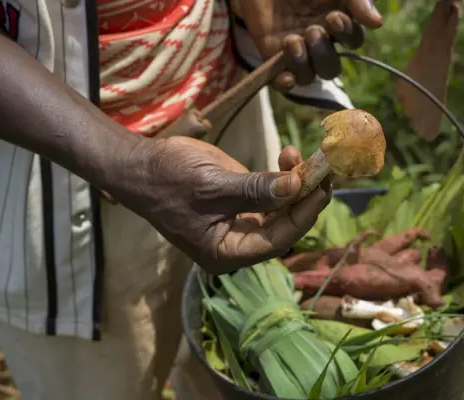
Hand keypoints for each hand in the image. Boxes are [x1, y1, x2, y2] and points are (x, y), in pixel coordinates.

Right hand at [107, 137, 330, 273]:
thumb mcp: (211, 185)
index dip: (303, 215)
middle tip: (323, 168)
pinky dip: (282, 175)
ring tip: (300, 155)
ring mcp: (241, 220)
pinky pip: (271, 192)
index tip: (322, 189)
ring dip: (296, 182)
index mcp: (228, 252)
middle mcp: (239, 242)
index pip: (277, 240)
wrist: (141, 165)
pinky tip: (287, 154)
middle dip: (305, 197)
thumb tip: (296, 185)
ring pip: (282, 207)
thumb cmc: (168, 180)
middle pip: (285, 225)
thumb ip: (255, 189)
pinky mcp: (241, 200)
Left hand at [236, 0, 383, 89]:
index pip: (353, 41)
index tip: (334, 18)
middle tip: (312, 32)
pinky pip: (281, 81)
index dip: (348, 35)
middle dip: (324, 55)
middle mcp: (319, 39)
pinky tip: (285, 76)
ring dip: (303, 65)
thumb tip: (376, 23)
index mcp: (337, 20)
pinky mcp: (271, 54)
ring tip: (292, 41)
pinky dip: (285, 84)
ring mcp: (295, 49)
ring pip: (308, 76)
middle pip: (331, 67)